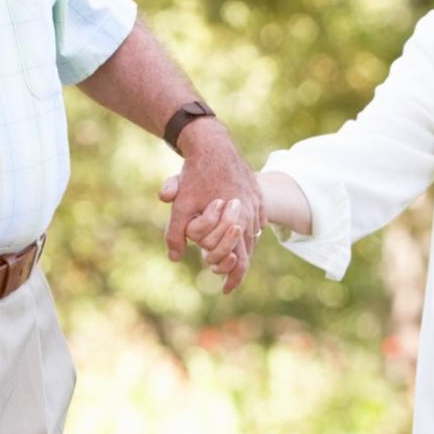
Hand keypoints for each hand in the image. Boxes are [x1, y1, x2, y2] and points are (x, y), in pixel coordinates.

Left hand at [159, 122, 262, 292]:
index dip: (233, 279)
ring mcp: (257, 201)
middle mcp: (251, 213)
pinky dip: (251, 228)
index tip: (225, 291)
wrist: (212, 142)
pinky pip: (259, 217)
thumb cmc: (196, 174)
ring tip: (232, 254)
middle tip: (226, 275)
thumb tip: (174, 258)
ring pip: (255, 233)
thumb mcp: (181, 204)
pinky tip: (242, 230)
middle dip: (237, 264)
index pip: (240, 260)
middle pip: (250, 249)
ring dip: (243, 246)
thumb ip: (176, 233)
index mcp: (237, 220)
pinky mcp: (256, 190)